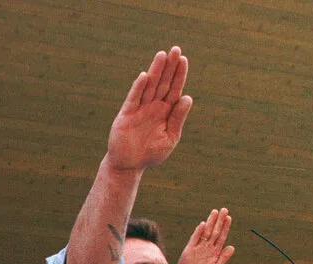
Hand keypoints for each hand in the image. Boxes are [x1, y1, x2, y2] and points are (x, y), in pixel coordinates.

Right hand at [107, 47, 191, 170]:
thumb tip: (187, 98)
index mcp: (165, 111)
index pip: (174, 89)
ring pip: (149, 87)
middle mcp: (153, 107)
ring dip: (155, 71)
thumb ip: (178, 118)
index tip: (183, 60)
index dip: (179, 75)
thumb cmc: (150, 154)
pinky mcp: (126, 115)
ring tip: (161, 55)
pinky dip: (138, 88)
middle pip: (163, 83)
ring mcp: (139, 109)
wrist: (129, 165)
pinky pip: (133, 99)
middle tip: (175, 49)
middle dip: (169, 67)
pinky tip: (144, 77)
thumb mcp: (170, 138)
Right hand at [171, 208, 233, 263]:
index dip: (226, 227)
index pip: (221, 237)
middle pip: (215, 232)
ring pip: (206, 233)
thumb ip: (223, 259)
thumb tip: (232, 247)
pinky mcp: (189, 250)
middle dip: (219, 221)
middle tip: (224, 209)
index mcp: (214, 252)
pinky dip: (198, 232)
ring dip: (211, 222)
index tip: (229, 218)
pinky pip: (194, 239)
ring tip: (215, 212)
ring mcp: (198, 248)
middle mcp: (207, 248)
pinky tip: (203, 225)